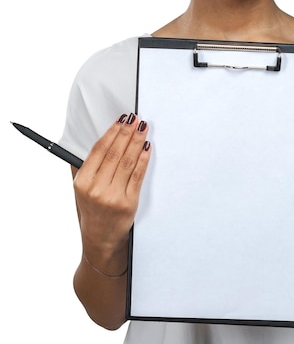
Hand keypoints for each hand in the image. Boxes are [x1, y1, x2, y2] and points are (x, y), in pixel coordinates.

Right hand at [73, 113, 150, 259]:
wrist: (100, 241)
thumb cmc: (91, 212)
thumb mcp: (80, 191)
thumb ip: (83, 168)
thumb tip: (99, 140)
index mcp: (82, 183)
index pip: (98, 150)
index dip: (111, 132)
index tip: (121, 120)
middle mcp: (96, 189)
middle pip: (114, 153)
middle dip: (126, 133)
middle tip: (135, 119)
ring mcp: (113, 196)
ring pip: (128, 162)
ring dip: (137, 142)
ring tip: (143, 128)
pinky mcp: (129, 203)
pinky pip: (138, 175)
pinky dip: (143, 159)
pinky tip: (147, 148)